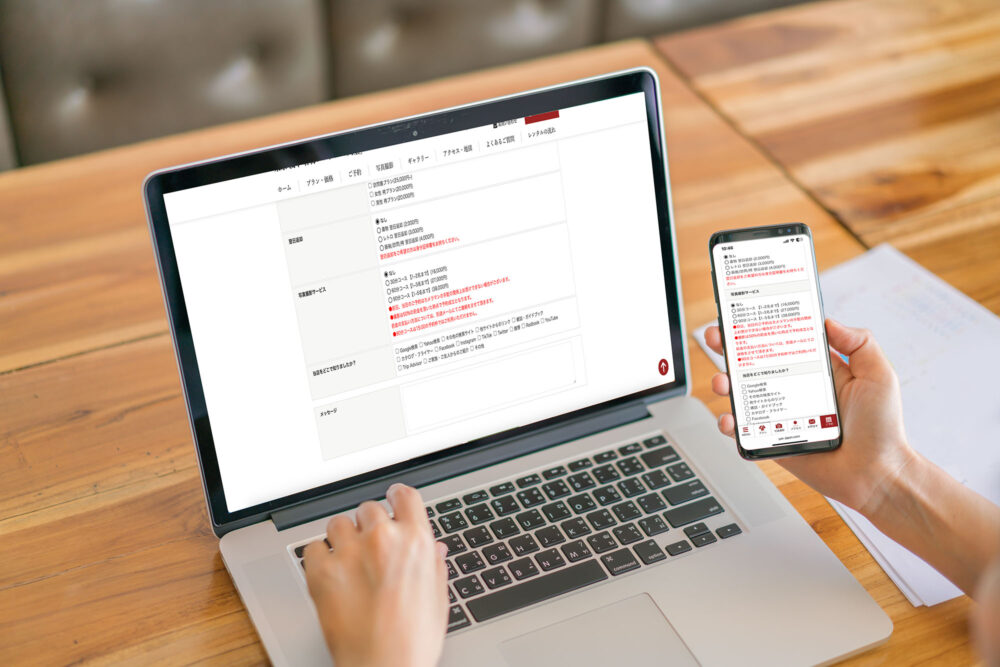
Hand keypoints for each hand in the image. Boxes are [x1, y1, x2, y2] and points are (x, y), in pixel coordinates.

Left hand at [304, 484, 448, 666]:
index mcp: (416, 541)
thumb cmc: (413, 640)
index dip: (396, 496)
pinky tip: (330, 574)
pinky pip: (313, 547)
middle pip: (369, 508)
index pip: (404, 495)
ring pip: (338, 523)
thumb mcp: (437, 598)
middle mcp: (382, 539)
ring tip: (348, 561)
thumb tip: (434, 549)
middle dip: (369, 525)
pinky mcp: (321, 571)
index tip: (391, 499)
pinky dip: (319, 557)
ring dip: (342, 538)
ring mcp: (349, 553)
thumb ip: (433, 565)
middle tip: (370, 547)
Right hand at [706, 318, 915, 514]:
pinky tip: (728, 418)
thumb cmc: (882, 428)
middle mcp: (793, 390)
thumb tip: (830, 321)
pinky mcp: (771, 440)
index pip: (781, 342)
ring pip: (741, 394)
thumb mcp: (879, 375)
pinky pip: (742, 430)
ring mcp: (779, 415)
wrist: (877, 474)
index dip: (762, 328)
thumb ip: (860, 342)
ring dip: (723, 382)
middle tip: (717, 337)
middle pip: (753, 364)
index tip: (744, 314)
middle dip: (729, 348)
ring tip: (721, 381)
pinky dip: (728, 423)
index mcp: (814, 371)